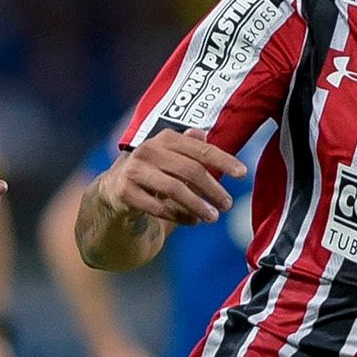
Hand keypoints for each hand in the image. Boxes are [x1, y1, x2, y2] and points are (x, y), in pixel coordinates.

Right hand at [96, 129, 245, 227]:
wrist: (114, 190)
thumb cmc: (153, 173)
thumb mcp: (171, 157)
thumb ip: (190, 148)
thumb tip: (204, 134)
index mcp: (165, 138)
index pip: (200, 149)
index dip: (223, 160)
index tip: (242, 174)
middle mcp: (148, 150)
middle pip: (189, 170)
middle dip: (212, 189)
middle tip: (227, 205)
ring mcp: (134, 170)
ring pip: (174, 189)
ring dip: (197, 205)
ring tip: (213, 217)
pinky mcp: (124, 192)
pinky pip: (158, 207)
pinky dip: (178, 216)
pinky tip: (192, 222)